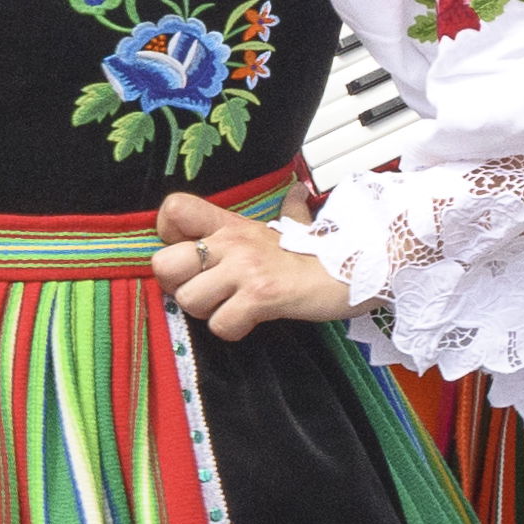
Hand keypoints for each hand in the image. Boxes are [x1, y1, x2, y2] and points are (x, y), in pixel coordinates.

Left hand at [154, 188, 354, 340]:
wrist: (358, 268)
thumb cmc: (322, 253)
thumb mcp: (296, 226)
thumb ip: (289, 210)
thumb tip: (298, 192)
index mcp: (232, 224)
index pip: (173, 210)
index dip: (168, 236)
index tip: (189, 254)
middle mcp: (232, 242)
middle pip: (164, 263)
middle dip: (178, 287)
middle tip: (204, 292)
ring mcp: (245, 268)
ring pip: (189, 300)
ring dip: (208, 313)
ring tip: (234, 308)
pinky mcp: (261, 296)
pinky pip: (221, 324)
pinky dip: (233, 330)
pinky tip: (251, 321)